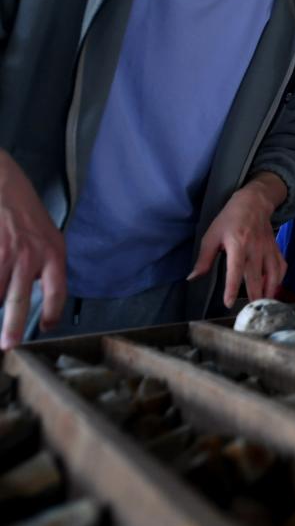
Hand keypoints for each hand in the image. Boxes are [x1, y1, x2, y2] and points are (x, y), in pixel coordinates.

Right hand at [0, 152, 65, 348]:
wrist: (2, 181)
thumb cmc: (25, 208)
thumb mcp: (47, 234)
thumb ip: (45, 263)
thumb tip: (36, 289)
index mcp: (53, 252)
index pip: (57, 292)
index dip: (52, 313)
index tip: (46, 327)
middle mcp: (30, 255)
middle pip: (19, 300)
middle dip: (12, 327)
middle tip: (7, 345)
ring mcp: (5, 253)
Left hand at [189, 173, 287, 307]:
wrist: (254, 203)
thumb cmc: (229, 219)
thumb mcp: (211, 235)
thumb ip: (203, 259)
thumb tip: (192, 278)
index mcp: (237, 243)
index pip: (235, 269)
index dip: (232, 287)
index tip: (229, 303)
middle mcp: (255, 248)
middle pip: (256, 276)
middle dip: (254, 296)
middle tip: (251, 313)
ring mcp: (268, 249)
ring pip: (273, 274)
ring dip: (269, 291)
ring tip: (264, 305)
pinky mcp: (276, 249)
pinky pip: (281, 268)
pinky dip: (278, 281)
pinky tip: (272, 289)